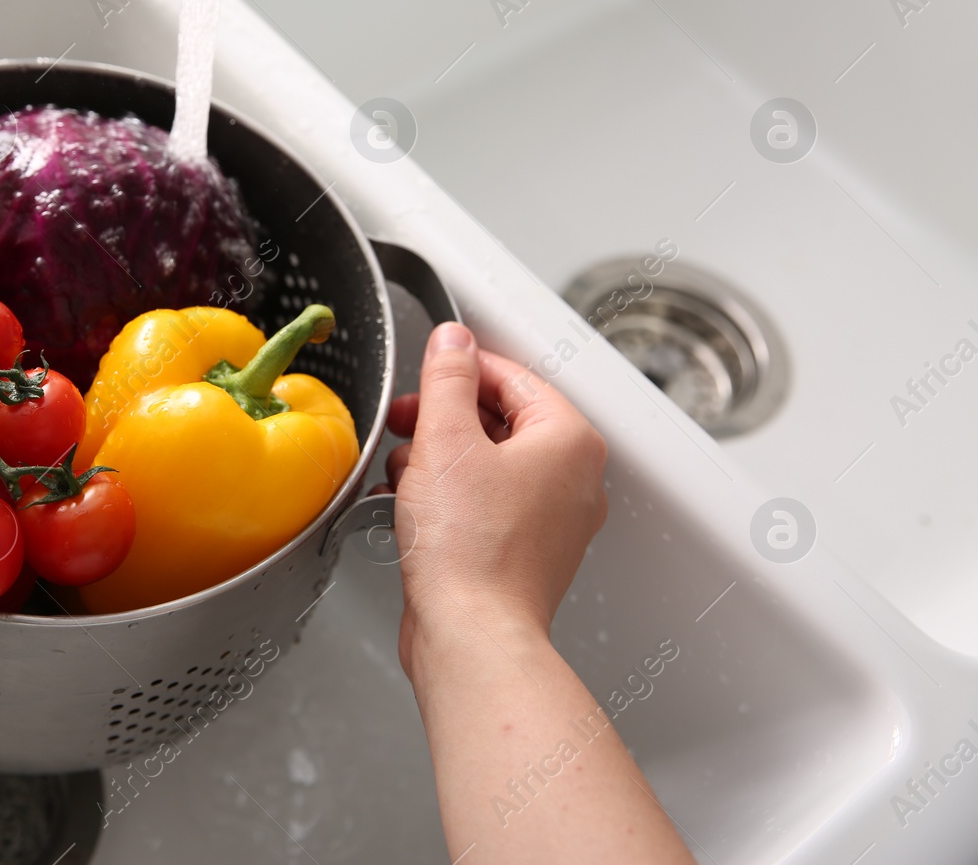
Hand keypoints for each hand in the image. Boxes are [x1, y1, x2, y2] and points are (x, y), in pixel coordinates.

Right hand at [383, 322, 607, 675]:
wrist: (472, 636)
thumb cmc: (471, 551)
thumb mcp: (445, 440)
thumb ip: (447, 377)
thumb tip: (452, 341)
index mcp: (569, 440)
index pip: (511, 375)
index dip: (457, 370)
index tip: (423, 375)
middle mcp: (572, 478)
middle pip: (499, 419)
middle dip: (442, 421)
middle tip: (407, 426)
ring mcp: (551, 519)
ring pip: (486, 463)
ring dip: (437, 462)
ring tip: (406, 478)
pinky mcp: (523, 551)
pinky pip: (483, 504)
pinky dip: (447, 500)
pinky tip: (413, 512)